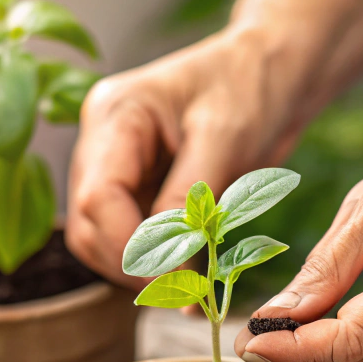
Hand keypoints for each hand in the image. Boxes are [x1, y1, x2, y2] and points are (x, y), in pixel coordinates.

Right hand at [66, 28, 300, 288]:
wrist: (274, 71)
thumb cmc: (252, 86)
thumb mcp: (224, 139)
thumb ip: (187, 200)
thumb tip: (166, 263)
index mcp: (115, 114)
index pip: (97, 197)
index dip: (130, 247)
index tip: (174, 279)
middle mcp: (102, 142)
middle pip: (88, 225)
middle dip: (131, 264)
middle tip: (185, 290)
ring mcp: (115, 168)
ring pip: (100, 240)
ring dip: (140, 270)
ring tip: (191, 283)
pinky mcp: (135, 190)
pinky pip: (129, 240)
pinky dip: (156, 265)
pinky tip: (191, 278)